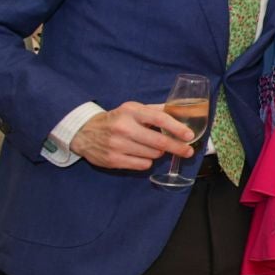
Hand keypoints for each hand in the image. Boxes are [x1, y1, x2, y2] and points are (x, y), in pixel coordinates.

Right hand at [70, 101, 196, 170]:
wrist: (85, 132)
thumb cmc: (117, 119)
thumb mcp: (133, 109)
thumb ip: (157, 110)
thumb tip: (183, 111)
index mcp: (131, 111)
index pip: (159, 119)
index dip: (177, 128)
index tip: (189, 135)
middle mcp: (123, 127)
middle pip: (159, 142)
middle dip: (177, 147)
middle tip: (188, 151)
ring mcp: (117, 145)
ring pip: (153, 154)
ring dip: (158, 152)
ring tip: (152, 147)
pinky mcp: (113, 160)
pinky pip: (142, 165)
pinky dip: (147, 161)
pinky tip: (140, 154)